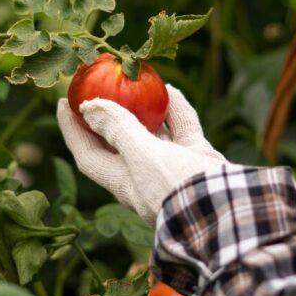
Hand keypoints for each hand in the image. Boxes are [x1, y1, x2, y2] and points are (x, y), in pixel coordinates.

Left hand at [57, 85, 227, 223]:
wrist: (232, 212)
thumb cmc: (178, 188)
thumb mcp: (143, 156)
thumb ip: (118, 129)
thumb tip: (88, 107)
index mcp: (124, 184)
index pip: (89, 155)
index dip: (73, 131)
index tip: (63, 103)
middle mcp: (146, 178)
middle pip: (118, 142)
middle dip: (107, 115)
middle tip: (97, 85)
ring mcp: (174, 170)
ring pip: (153, 134)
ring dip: (143, 110)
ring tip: (135, 82)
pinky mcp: (199, 162)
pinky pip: (183, 131)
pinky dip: (176, 111)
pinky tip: (171, 90)